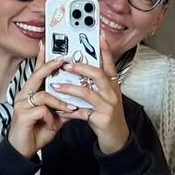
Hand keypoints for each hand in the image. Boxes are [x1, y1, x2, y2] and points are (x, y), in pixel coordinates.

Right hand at [7, 46, 73, 158]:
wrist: (23, 151)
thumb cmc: (36, 132)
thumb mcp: (53, 118)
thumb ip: (62, 108)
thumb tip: (76, 102)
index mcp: (31, 93)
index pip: (37, 72)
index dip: (42, 58)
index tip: (46, 44)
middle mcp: (24, 95)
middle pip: (36, 76)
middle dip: (49, 66)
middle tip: (61, 59)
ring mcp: (22, 104)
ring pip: (43, 94)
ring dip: (59, 102)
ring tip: (70, 109)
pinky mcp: (22, 114)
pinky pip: (42, 109)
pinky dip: (51, 116)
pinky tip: (53, 124)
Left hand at [50, 35, 129, 154]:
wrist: (117, 138)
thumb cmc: (108, 115)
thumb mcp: (106, 97)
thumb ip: (96, 84)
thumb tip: (80, 70)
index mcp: (113, 86)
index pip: (110, 64)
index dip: (105, 50)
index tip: (99, 36)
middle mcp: (112, 94)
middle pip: (99, 75)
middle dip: (82, 68)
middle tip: (67, 65)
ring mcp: (108, 107)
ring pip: (87, 94)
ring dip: (70, 89)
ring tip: (56, 86)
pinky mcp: (101, 120)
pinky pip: (82, 113)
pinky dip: (69, 111)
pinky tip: (59, 110)